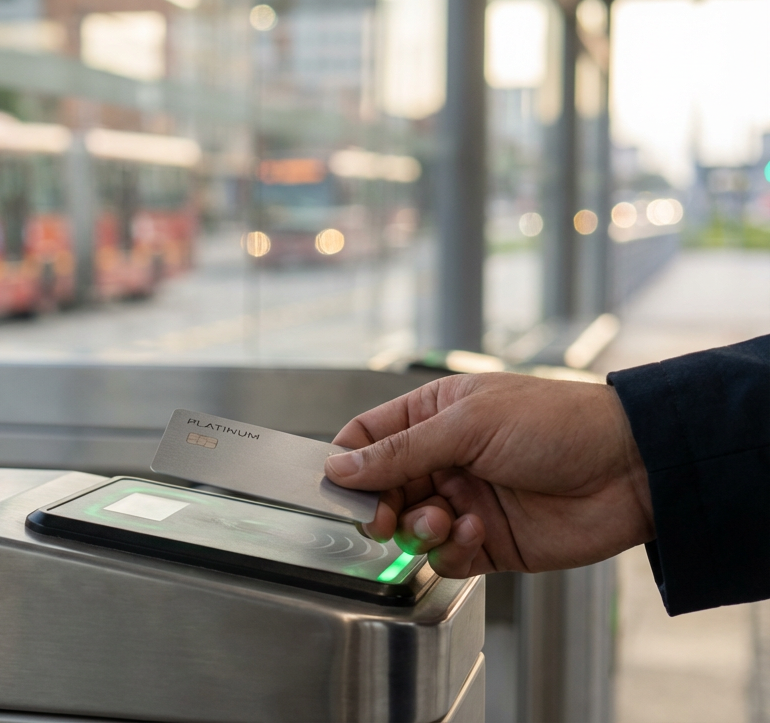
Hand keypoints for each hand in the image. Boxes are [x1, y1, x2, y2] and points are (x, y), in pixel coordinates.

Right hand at [323, 372, 653, 576]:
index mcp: (435, 414)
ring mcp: (465, 501)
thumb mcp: (468, 424)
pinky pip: (445, 557)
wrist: (632, 470)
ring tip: (447, 520)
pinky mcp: (488, 543)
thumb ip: (400, 450)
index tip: (340, 488)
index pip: (368, 440)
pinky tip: (479, 532)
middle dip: (380, 507)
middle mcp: (445, 458)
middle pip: (381, 490)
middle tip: (384, 519)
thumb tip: (340, 467)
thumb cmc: (558, 425)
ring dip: (420, 529)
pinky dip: (452, 551)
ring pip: (410, 528)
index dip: (348, 465)